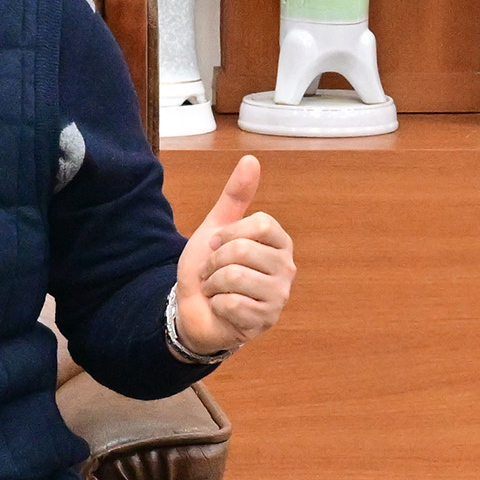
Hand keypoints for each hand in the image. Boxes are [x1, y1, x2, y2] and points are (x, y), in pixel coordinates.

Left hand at [172, 155, 294, 355]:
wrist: (193, 309)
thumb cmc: (209, 269)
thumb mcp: (217, 227)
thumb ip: (235, 196)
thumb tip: (251, 159)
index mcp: (279, 243)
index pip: (261, 224)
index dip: (228, 233)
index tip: (216, 244)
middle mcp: (286, 269)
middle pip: (243, 250)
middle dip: (214, 261)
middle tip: (212, 272)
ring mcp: (278, 297)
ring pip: (235, 277)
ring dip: (213, 283)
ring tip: (216, 289)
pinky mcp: (265, 320)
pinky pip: (232, 303)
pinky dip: (216, 304)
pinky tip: (221, 307)